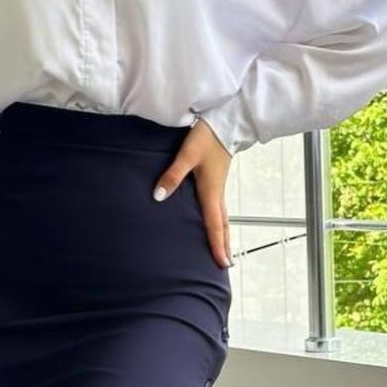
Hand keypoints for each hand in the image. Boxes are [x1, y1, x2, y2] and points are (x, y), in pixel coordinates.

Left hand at [152, 116, 233, 268]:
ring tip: (224, 250)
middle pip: (223, 226)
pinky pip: (220, 209)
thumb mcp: (187, 155)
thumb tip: (159, 196)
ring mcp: (219, 188)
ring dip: (224, 235)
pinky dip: (220, 222)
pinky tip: (215, 224)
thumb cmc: (207, 137)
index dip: (217, 245)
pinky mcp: (217, 182)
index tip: (222, 264)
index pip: (215, 225)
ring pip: (223, 218)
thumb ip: (172, 175)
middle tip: (227, 265)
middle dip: (224, 246)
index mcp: (211, 192)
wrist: (226, 120)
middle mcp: (217, 194)